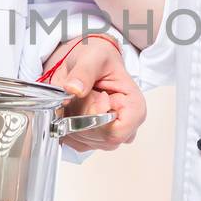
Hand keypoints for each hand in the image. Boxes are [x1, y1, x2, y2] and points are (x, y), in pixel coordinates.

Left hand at [43, 35, 146, 152]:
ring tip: (76, 98)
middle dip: (80, 117)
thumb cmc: (98, 58)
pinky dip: (66, 126)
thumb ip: (84, 73)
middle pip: (99, 138)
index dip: (96, 119)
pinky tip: (70, 109)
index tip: (91, 97)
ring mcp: (111, 133)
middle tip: (79, 93)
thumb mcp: (92, 57)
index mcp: (134, 105)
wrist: (89, 61)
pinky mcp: (95, 137)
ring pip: (86, 140)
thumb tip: (74, 89)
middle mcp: (126, 124)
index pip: (116, 132)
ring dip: (71, 120)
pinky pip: (76, 142)